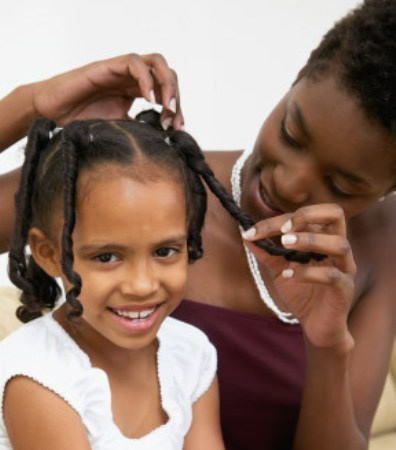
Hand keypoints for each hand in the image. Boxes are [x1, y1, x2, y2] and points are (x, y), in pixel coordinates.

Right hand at [31, 53, 182, 128]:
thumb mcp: (118, 131)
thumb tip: (164, 143)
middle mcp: (132, 79)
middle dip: (176, 97)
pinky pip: (134, 63)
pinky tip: (148, 100)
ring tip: (167, 108)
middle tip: (174, 121)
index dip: (177, 109)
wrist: (51, 115)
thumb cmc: (81, 122)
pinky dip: (147, 79)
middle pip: (167, 75)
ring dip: (167, 85)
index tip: (177, 129)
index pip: (167, 93)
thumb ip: (139, 131)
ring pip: (156, 63)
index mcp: (136, 92)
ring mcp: (120, 70)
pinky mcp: (107, 66)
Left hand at [243, 204, 355, 352]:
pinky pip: (332, 276)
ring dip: (310, 240)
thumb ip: (266, 252)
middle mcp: (337, 249)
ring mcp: (344, 268)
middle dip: (307, 215)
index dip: (279, 218)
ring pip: (339, 244)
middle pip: (335, 214)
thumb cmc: (302, 293)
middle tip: (284, 230)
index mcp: (323, 238)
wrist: (316, 327)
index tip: (254, 231)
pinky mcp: (344, 289)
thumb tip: (245, 234)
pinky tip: (290, 275)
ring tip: (285, 245)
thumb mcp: (279, 269)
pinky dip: (309, 272)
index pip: (308, 215)